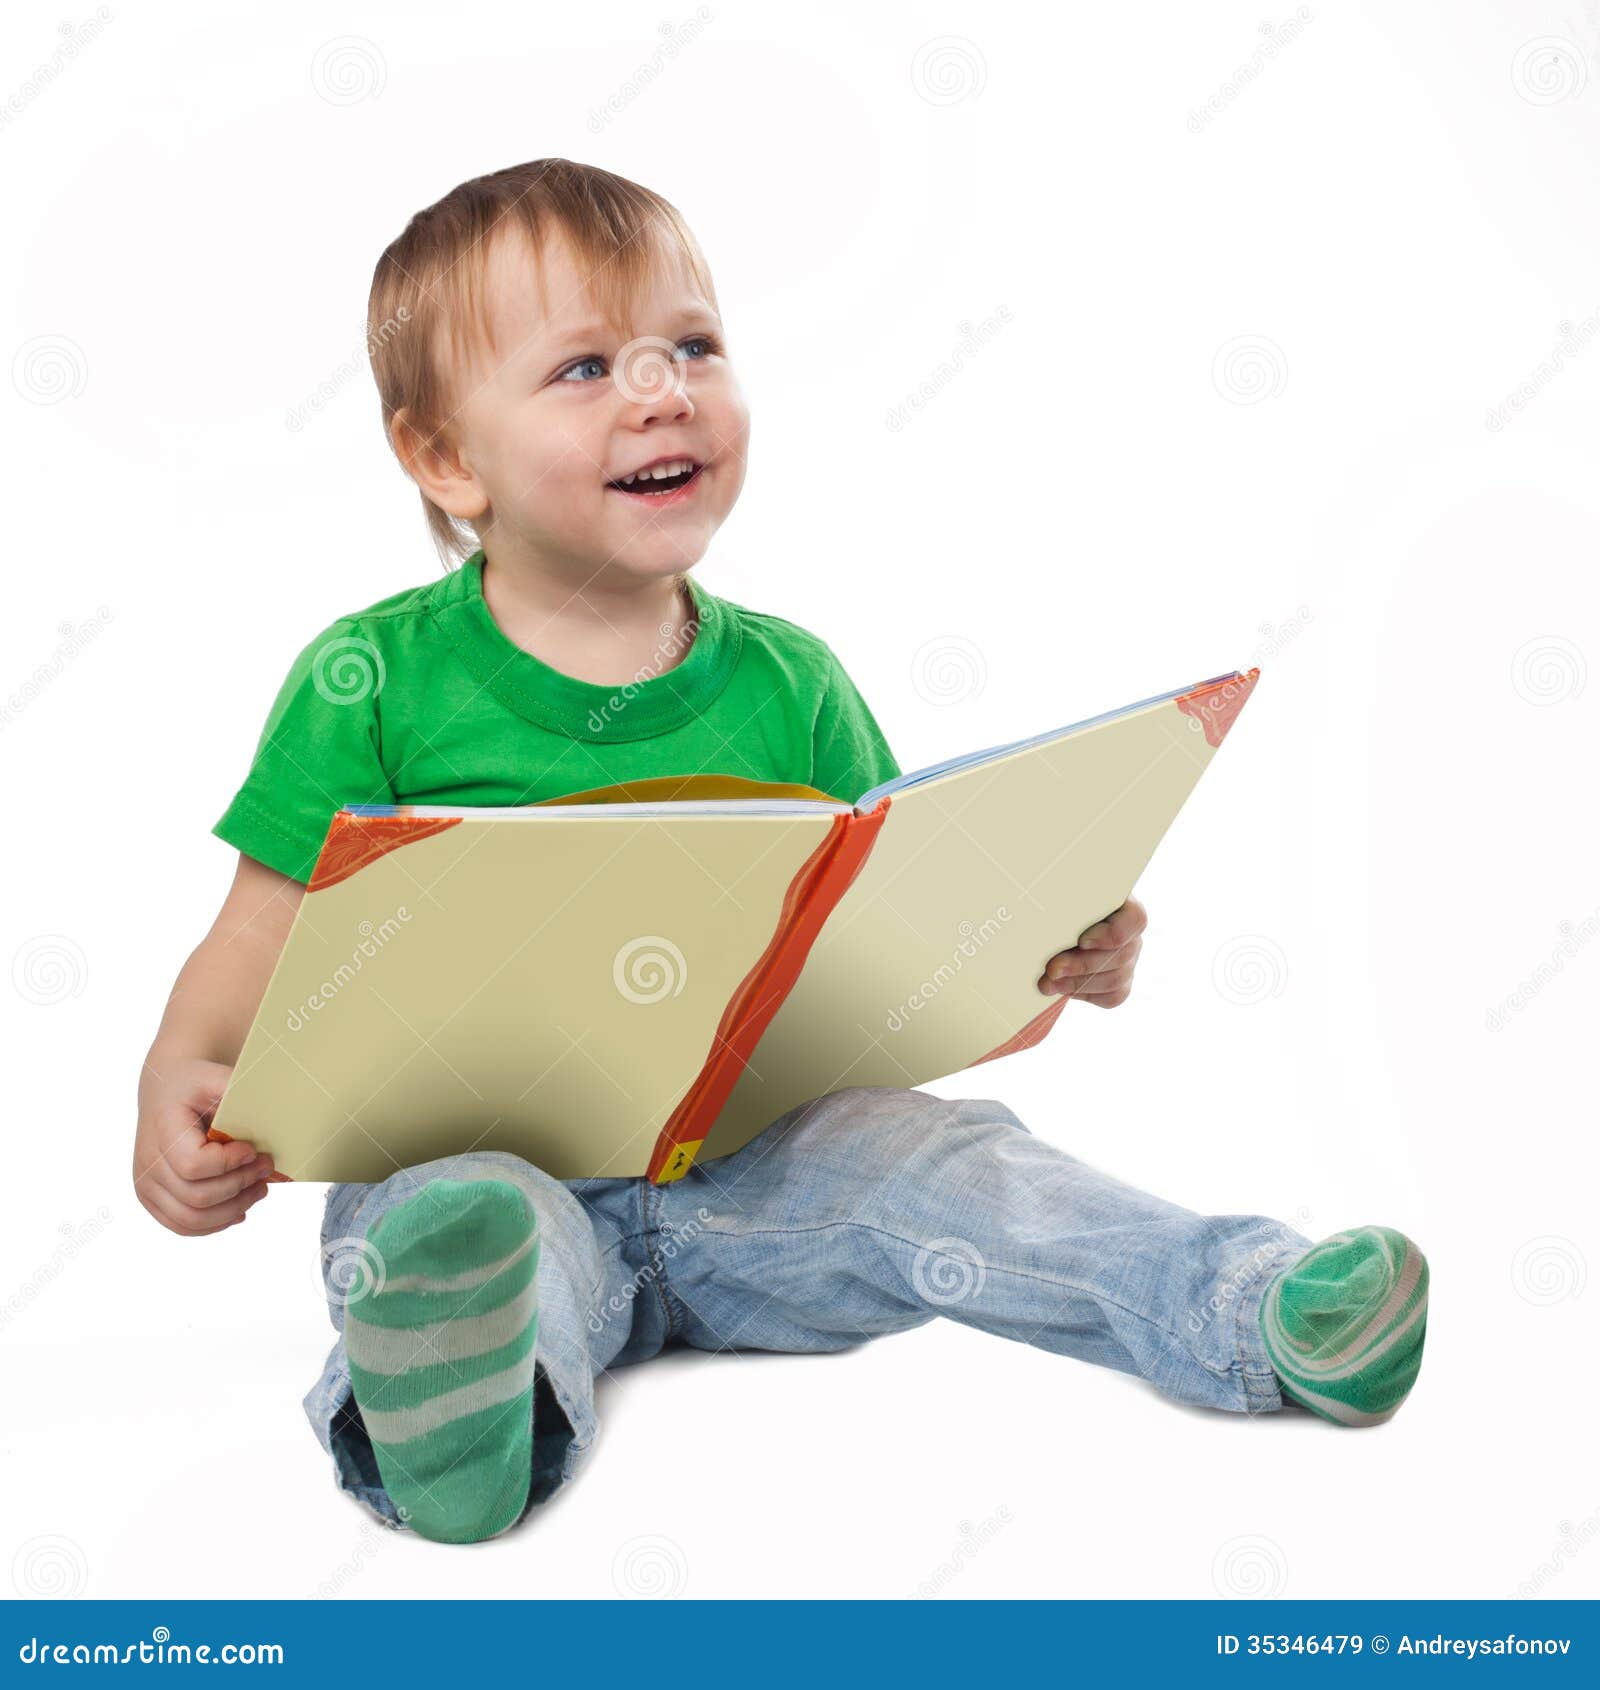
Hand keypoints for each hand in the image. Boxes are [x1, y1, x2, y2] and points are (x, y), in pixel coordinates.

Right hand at [133, 1057, 274, 1235]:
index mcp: (162, 1128)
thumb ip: (239, 1091)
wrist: (167, 1091)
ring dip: (234, 1208)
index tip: (253, 1150)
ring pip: (191, 1219)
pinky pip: (183, 1225)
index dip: (229, 1164)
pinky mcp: (151, 1198)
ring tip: (259, 1189)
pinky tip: (239, 1208)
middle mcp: (148, 1160)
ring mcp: (146, 1184)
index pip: (194, 1165)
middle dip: (241, 1186)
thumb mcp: (216, 1077)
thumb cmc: (195, 1085)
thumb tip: (278, 1105)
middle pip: (197, 1197)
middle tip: (267, 1168)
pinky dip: (215, 1223)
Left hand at [1037, 896, 1146, 1007]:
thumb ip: (1063, 901)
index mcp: (1123, 904)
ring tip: (1047, 983)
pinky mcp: (1121, 983)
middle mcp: (1131, 934)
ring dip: (1077, 984)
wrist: (1054, 921)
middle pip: (1121, 955)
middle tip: (1052, 969)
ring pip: (1115, 980)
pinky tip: (1061, 989)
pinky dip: (1084, 994)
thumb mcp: (1062, 895)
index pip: (1135, 919)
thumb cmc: (1058, 901)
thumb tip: (1048, 913)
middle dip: (1081, 965)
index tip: (1081, 941)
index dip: (1111, 934)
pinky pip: (1111, 997)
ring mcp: (1129, 960)